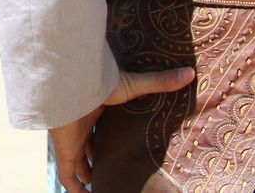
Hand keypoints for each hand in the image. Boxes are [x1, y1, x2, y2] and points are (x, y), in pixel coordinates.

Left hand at [49, 65, 196, 192]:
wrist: (72, 83)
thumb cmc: (100, 81)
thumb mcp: (134, 85)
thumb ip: (160, 82)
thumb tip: (190, 73)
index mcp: (95, 109)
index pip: (99, 126)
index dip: (106, 136)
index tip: (119, 145)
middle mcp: (81, 125)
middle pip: (87, 145)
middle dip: (95, 157)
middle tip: (110, 169)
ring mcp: (71, 139)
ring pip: (76, 162)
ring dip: (86, 175)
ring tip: (102, 185)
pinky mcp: (64, 150)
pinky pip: (67, 176)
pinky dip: (75, 188)